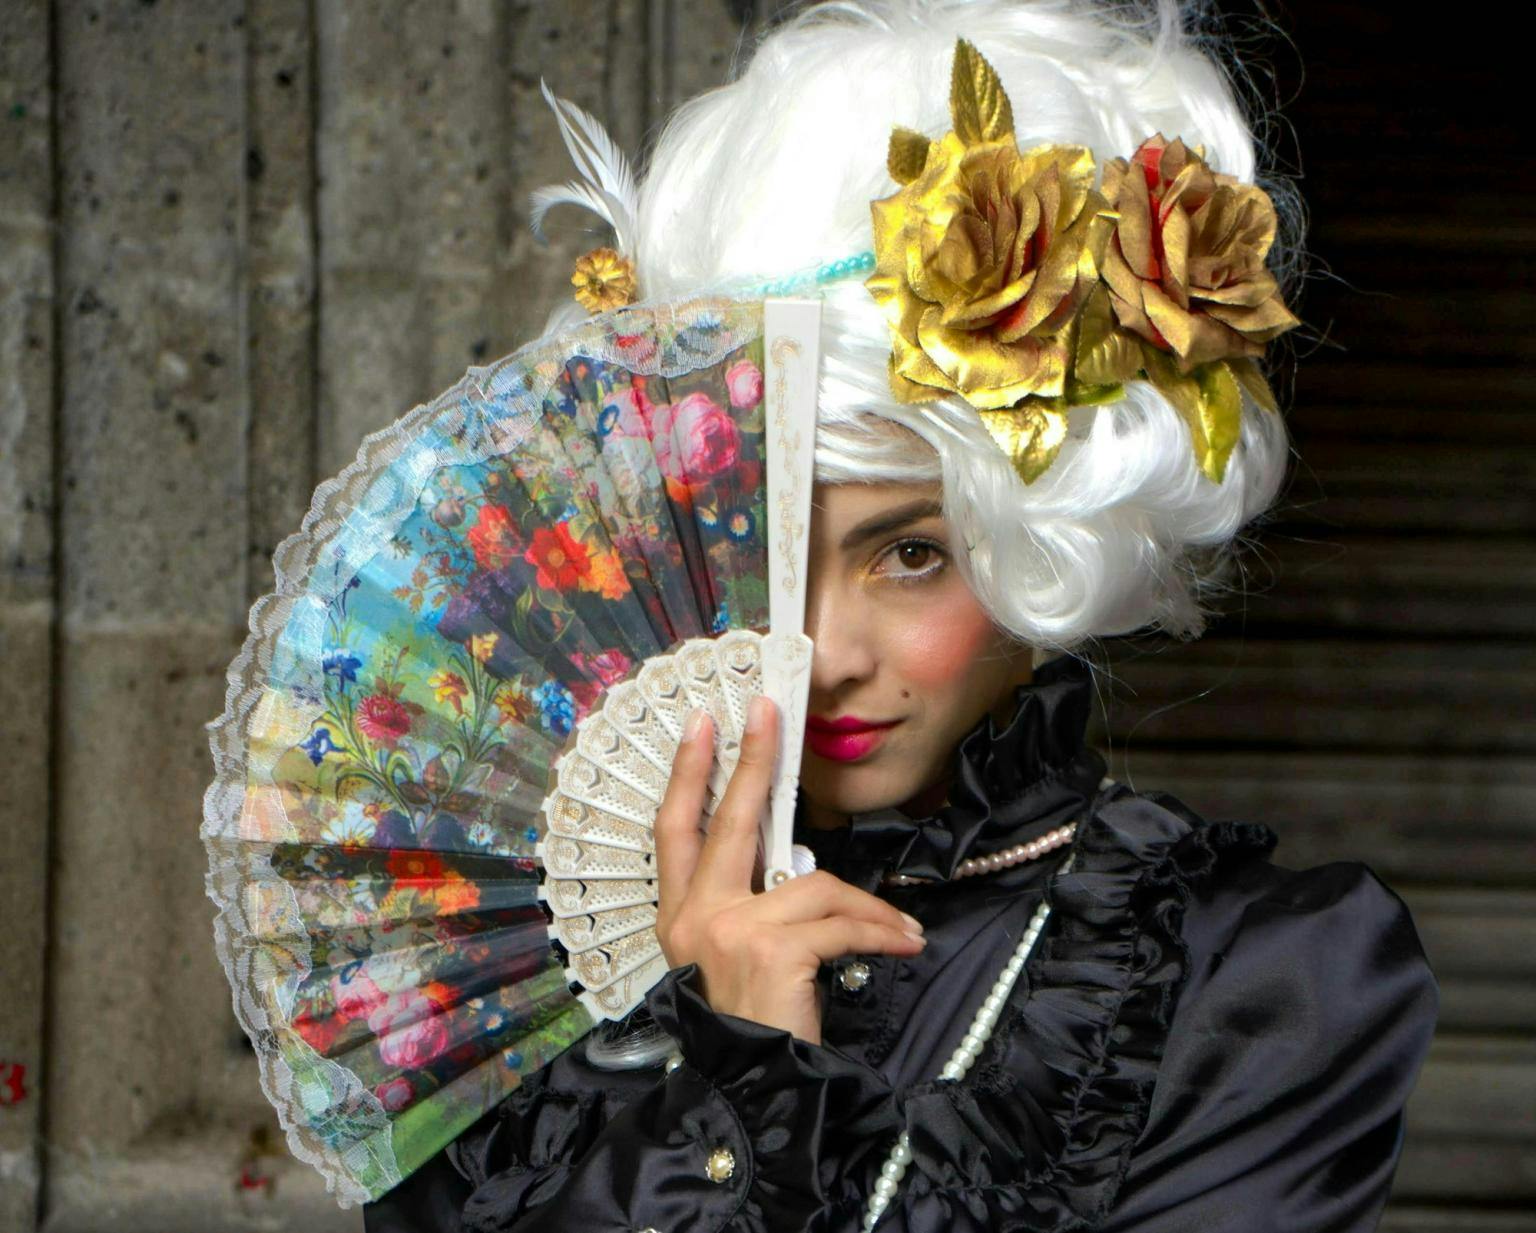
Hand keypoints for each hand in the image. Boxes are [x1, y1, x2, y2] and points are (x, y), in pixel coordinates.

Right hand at [653, 694, 926, 1044]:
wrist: (754, 1088)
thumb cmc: (753, 1024)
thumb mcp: (737, 958)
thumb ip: (752, 906)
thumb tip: (794, 865)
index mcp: (681, 916)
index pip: (676, 830)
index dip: (688, 775)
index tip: (704, 725)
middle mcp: (696, 916)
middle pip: (729, 821)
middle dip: (751, 759)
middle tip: (768, 709)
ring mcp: (731, 928)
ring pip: (815, 884)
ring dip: (868, 908)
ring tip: (900, 931)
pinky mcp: (773, 945)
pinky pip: (842, 919)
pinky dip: (881, 931)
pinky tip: (903, 943)